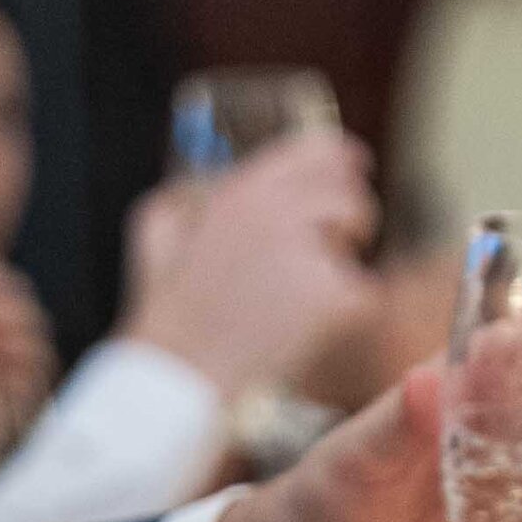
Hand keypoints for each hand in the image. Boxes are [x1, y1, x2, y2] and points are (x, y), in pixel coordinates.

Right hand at [123, 129, 379, 399]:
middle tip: (344, 239)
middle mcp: (282, 211)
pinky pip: (364, 292)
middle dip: (352, 215)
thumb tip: (223, 175)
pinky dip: (348, 311)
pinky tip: (309, 329)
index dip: (344, 158)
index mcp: (245, 188)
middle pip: (350, 193)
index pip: (318, 150)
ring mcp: (310, 253)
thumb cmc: (166, 305)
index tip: (357, 165)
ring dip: (345, 262)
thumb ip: (196, 188)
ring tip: (308, 294)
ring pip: (359, 242)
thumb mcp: (158, 221)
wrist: (181, 370)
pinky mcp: (333, 298)